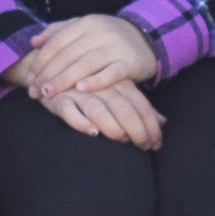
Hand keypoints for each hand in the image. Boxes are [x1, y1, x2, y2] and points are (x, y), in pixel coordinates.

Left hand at [14, 13, 161, 98]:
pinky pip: (111, 73)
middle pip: (68, 54)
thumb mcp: (85, 28)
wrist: (147, 38)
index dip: (41, 60)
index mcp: (86, 23)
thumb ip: (59, 31)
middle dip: (48, 74)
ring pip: (85, 64)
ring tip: (49, 93)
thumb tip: (34, 41)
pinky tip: (81, 89)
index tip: (30, 77)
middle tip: (35, 90)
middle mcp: (100, 32)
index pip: (57, 41)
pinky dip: (95, 81)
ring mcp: (115, 47)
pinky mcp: (129, 62)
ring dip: (64, 79)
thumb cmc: (108, 37)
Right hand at [38, 76, 167, 148]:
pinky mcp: (59, 99)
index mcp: (119, 83)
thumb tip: (163, 122)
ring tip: (123, 140)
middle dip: (137, 130)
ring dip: (113, 128)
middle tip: (143, 147)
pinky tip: (92, 132)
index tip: (157, 144)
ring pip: (100, 111)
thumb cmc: (91, 84)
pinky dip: (81, 122)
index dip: (151, 126)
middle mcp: (102, 87)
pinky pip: (70, 111)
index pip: (140, 105)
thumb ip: (139, 106)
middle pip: (124, 109)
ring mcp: (79, 93)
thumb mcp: (118, 90)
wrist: (52, 67)